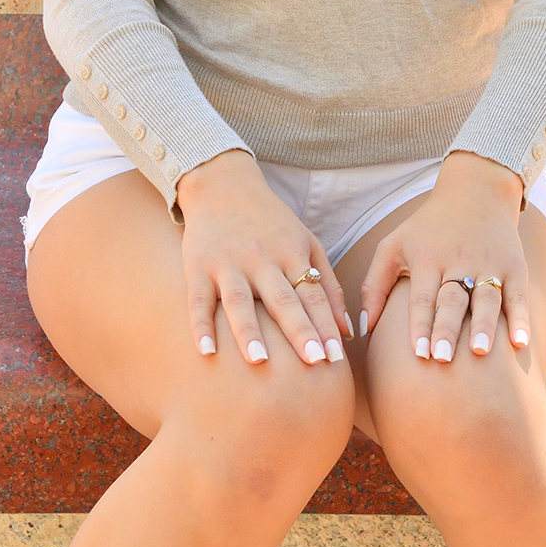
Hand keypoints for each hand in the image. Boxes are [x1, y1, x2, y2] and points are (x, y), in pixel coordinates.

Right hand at [177, 149, 353, 365]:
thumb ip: (327, 285)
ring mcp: (228, 263)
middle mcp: (261, 259)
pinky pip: (199, 300)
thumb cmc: (271, 222)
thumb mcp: (306, 242)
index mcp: (291, 253)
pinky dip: (200, 325)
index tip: (336, 357)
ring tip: (260, 361)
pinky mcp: (199, 267)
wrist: (222, 185)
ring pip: (239, 301)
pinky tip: (206, 351)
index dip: (325, 325)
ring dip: (249, 332)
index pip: (312, 294)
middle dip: (299, 330)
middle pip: (282, 299)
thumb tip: (346, 331)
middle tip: (313, 361)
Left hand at [359, 151, 530, 360]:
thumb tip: (363, 327)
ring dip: (483, 326)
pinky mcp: (514, 267)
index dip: (420, 324)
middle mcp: (459, 261)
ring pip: (485, 298)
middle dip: (447, 329)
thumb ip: (374, 285)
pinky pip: (518, 296)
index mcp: (428, 258)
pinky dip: (520, 318)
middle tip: (443, 359)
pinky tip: (520, 343)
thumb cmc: (427, 227)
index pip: (422, 296)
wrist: (476, 192)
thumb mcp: (394, 245)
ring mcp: (489, 264)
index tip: (418, 354)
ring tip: (480, 352)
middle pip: (452, 299)